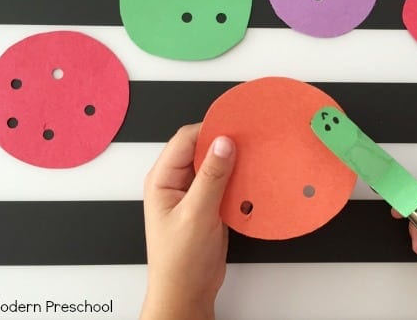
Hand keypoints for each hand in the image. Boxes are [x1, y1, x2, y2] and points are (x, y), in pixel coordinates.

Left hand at [141, 124, 235, 319]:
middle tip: (249, 139)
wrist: (187, 291)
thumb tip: (222, 144)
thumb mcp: (196, 215)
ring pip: (215, 164)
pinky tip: (251, 178)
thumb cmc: (179, 262)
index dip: (209, 129)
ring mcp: (194, 193)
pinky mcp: (209, 203)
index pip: (186, 139)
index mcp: (163, 179)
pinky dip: (238, 178)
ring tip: (253, 156)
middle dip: (224, 143)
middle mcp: (176, 182)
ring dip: (233, 161)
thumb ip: (211, 177)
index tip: (234, 125)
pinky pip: (225, 181)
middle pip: (201, 148)